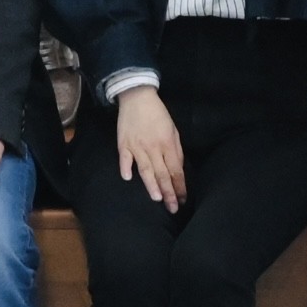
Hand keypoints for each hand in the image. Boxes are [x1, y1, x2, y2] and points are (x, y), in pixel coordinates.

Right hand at [111, 88, 185, 210]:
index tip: (182, 200)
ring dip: (152, 185)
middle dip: (169, 192)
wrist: (138, 97)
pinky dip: (126, 167)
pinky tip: (128, 178)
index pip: (176, 170)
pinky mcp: (124, 143)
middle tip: (173, 208)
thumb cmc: (158, 115)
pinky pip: (125, 158)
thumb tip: (178, 169)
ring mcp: (137, 146)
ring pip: (146, 169)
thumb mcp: (173, 130)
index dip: (180, 186)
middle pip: (163, 173)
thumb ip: (176, 150)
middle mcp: (154, 147)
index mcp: (168, 144)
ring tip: (157, 198)